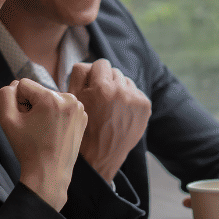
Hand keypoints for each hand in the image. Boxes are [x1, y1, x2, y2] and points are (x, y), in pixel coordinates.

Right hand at [0, 78, 86, 210]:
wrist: (50, 174)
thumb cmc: (28, 149)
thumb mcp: (7, 120)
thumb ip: (5, 95)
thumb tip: (15, 85)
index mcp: (52, 98)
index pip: (23, 85)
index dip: (18, 102)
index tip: (24, 120)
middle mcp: (69, 99)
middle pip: (39, 92)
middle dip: (32, 106)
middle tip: (34, 129)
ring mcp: (79, 108)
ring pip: (50, 99)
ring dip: (44, 111)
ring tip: (44, 132)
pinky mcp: (83, 117)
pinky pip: (63, 108)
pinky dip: (56, 117)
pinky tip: (54, 133)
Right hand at [67, 59, 151, 182]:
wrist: (100, 154)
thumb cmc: (83, 127)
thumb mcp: (73, 99)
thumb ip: (79, 73)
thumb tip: (90, 63)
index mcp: (101, 87)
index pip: (101, 63)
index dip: (95, 74)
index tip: (93, 85)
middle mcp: (121, 91)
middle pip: (115, 72)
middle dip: (107, 82)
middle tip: (101, 99)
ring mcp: (136, 99)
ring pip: (126, 81)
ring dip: (120, 89)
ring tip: (111, 107)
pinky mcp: (146, 106)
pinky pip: (136, 93)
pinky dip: (130, 100)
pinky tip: (121, 112)